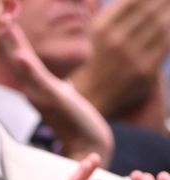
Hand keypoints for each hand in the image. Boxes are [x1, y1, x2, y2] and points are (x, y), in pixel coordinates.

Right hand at [0, 18, 113, 164]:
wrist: (88, 146)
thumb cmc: (76, 125)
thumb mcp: (60, 99)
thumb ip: (51, 88)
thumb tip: (49, 80)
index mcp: (35, 86)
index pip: (21, 58)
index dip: (10, 39)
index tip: (1, 18)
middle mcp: (33, 89)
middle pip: (16, 58)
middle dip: (5, 37)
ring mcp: (41, 94)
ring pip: (23, 66)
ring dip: (11, 45)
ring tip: (3, 25)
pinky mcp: (53, 100)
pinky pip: (39, 81)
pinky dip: (28, 68)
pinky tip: (20, 55)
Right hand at [71, 0, 169, 120]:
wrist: (91, 97)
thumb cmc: (96, 58)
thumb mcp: (94, 34)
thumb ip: (114, 13)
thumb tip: (139, 0)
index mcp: (101, 29)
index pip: (134, 1)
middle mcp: (115, 41)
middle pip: (150, 11)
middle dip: (163, 2)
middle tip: (167, 1)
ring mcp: (131, 57)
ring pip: (162, 25)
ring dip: (169, 14)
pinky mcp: (145, 70)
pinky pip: (166, 43)